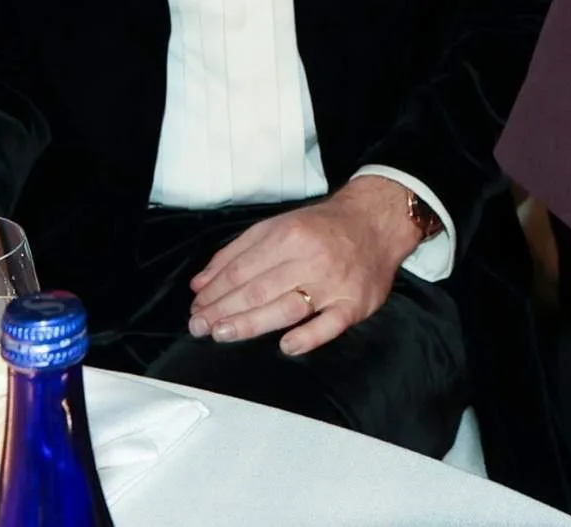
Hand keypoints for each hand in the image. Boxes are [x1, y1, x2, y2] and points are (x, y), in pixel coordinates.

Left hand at [186, 177, 422, 355]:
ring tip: (223, 333)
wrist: (374, 223)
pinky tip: (286, 346)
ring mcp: (333, 284)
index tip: (196, 307)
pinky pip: (331, 325)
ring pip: (287, 307)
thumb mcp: (274, 226)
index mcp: (287, 237)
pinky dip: (308, 337)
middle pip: (259, 290)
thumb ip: (235, 253)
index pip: (241, 269)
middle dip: (223, 310)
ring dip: (251, 323)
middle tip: (199, 326)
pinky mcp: (355, 304)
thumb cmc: (320, 227)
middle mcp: (309, 260)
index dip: (215, 290)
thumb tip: (202, 283)